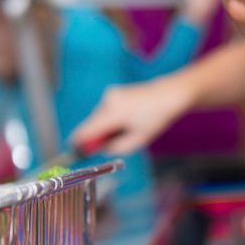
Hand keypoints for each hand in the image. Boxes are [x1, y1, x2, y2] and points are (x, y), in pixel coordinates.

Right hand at [69, 78, 192, 155]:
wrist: (167, 94)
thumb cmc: (155, 118)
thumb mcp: (138, 140)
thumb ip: (116, 147)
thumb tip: (101, 148)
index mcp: (113, 114)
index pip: (85, 131)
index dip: (79, 144)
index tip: (77, 153)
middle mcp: (107, 102)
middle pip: (90, 125)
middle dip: (96, 137)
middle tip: (111, 144)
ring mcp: (109, 95)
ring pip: (97, 118)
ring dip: (105, 127)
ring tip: (126, 128)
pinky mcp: (112, 92)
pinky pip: (104, 110)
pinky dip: (110, 118)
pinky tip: (126, 119)